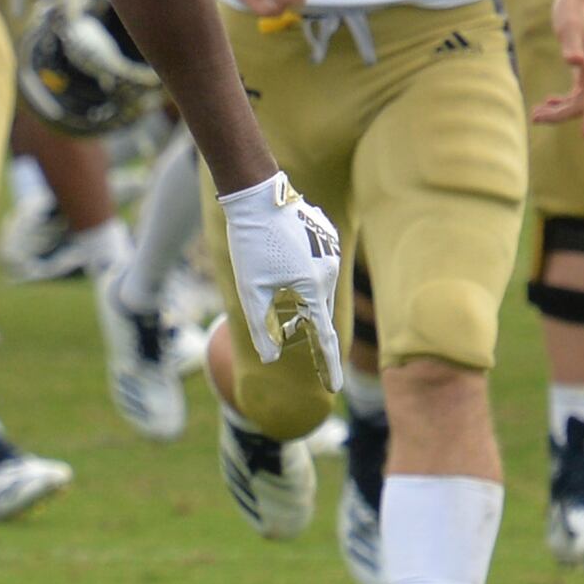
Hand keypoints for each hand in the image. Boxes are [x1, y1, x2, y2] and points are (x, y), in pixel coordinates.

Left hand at [216, 171, 342, 377]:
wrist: (256, 194)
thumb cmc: (250, 244)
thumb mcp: (250, 291)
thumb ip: (261, 327)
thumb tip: (270, 359)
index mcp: (313, 288)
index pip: (324, 337)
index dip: (327, 365)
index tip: (333, 389)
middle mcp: (330, 271)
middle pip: (318, 308)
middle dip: (302, 317)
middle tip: (275, 304)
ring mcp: (332, 251)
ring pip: (319, 285)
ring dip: (301, 290)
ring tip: (272, 269)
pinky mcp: (328, 235)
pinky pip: (319, 262)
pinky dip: (304, 268)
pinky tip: (281, 248)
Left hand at [529, 0, 583, 134]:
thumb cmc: (573, 10)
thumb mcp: (569, 25)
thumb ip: (572, 45)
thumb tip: (575, 62)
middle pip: (583, 103)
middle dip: (561, 115)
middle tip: (534, 118)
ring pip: (578, 100)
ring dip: (559, 110)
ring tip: (535, 114)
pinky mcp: (583, 67)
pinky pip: (577, 92)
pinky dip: (563, 100)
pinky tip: (548, 101)